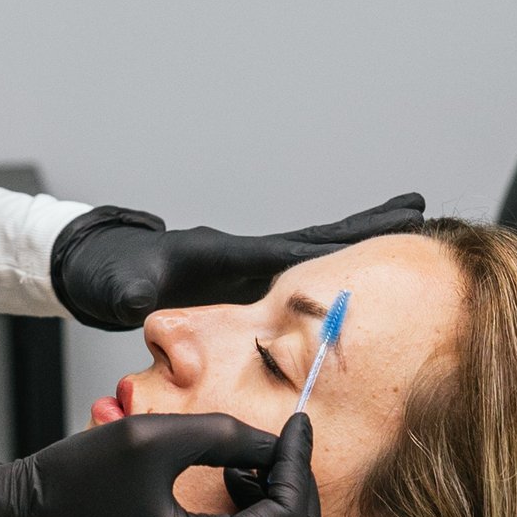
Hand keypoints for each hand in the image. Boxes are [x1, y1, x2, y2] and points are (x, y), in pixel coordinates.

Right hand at [0, 412, 320, 516]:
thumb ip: (225, 435)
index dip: (299, 467)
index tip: (297, 424)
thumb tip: (276, 445)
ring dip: (279, 513)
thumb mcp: (153, 438)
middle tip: (284, 447)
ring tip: (247, 464)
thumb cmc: (77, 478)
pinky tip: (231, 485)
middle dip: (300, 496)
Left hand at [50, 196, 427, 330]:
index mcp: (228, 256)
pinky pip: (294, 280)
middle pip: (318, 243)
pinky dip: (328, 276)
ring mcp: (246, 269)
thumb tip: (143, 305)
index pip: (295, 250)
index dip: (343, 245)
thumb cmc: (109, 274)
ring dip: (356, 250)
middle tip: (420, 211)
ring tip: (406, 235)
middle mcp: (245, 256)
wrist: (96, 265)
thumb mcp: (120, 285)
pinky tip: (351, 285)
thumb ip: (135, 294)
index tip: (391, 228)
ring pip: (311, 258)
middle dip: (368, 230)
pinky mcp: (241, 284)